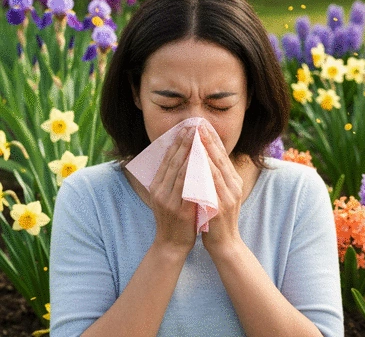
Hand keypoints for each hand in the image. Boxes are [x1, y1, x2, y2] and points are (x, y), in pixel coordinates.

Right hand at [149, 127, 196, 254]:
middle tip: (192, 127)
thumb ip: (171, 180)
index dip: (175, 143)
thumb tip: (180, 159)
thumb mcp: (166, 197)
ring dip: (189, 153)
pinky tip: (201, 160)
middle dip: (183, 143)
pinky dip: (194, 171)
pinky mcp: (179, 209)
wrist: (171, 244)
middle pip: (172, 161)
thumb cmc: (173, 219)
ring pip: (179, 170)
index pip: (166, 160)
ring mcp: (168, 200)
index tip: (184, 129)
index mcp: (156, 186)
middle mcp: (159, 190)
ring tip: (197, 138)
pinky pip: (188, 186)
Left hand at [199, 125, 243, 254]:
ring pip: (216, 169)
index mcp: (233, 181)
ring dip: (205, 152)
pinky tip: (195, 162)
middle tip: (198, 125)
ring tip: (196, 137)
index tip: (202, 125)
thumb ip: (214, 177)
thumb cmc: (217, 217)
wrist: (224, 243)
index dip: (212, 139)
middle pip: (220, 158)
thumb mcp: (219, 194)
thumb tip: (202, 158)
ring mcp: (228, 196)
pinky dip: (203, 172)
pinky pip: (211, 186)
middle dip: (208, 140)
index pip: (222, 155)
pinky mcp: (220, 207)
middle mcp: (233, 186)